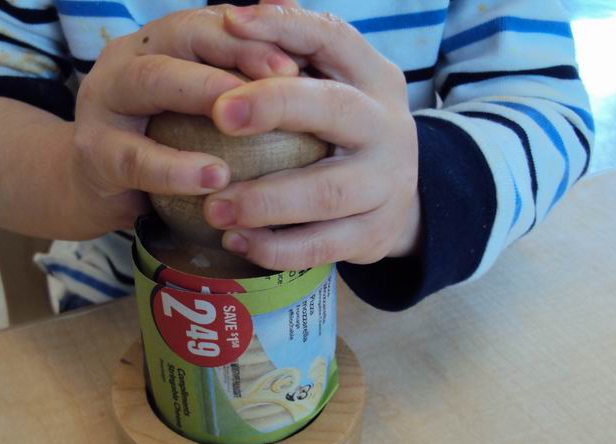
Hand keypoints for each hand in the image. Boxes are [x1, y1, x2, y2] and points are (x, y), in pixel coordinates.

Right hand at [68, 7, 299, 235]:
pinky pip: (136, 156)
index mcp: (163, 44)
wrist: (93, 188)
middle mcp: (131, 58)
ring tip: (244, 118)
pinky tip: (215, 177)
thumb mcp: (196, 112)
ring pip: (151, 81)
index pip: (213, 22)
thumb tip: (304, 56)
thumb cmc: (161, 146)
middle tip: (285, 76)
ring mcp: (104, 101)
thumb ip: (236, 86)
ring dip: (202, 93)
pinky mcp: (93, 151)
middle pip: (183, 35)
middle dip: (237, 50)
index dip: (257, 34)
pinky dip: (176, 168)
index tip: (299, 59)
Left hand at [203, 5, 420, 269]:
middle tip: (219, 114)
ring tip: (214, 207)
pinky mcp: (373, 235)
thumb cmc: (347, 133)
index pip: (333, 38)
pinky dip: (276, 248)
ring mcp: (385, 185)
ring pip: (328, 191)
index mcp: (374, 80)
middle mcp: (387, 128)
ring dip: (266, 200)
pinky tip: (236, 242)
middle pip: (334, 109)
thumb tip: (237, 15)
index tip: (230, 22)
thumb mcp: (338, 87)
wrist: (402, 201)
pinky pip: (322, 246)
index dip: (284, 27)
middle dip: (275, 106)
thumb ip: (296, 57)